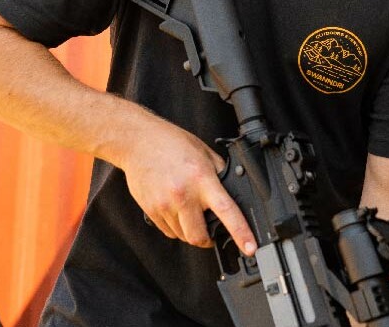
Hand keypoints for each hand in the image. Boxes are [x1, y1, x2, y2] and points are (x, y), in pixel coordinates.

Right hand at [120, 120, 256, 255]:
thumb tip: (234, 193)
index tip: (250, 247)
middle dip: (208, 239)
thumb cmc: (172, 144)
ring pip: (183, 236)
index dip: (241, 232)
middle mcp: (183, 195)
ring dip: (190, 231)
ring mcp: (164, 205)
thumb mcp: (205, 153)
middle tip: (211, 231)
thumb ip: (220, 174)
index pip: (226, 211)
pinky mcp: (150, 210)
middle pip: (199, 237)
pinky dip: (176, 227)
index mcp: (201, 179)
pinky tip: (175, 209)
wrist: (138, 142)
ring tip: (189, 210)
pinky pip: (168, 231)